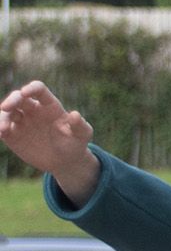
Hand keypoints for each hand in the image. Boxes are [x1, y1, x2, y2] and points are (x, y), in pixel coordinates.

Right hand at [0, 82, 101, 204]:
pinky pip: (2, 128)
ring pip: (7, 112)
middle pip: (18, 97)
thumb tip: (75, 114)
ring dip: (2, 117)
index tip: (25, 92)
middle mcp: (32, 109)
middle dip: (11, 100)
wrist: (64, 161)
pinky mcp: (12, 134)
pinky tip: (0, 134)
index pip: (38, 90)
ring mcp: (21, 121)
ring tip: (3, 129)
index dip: (31, 88)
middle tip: (5, 107)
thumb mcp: (82, 135)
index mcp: (49, 105)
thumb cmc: (75, 144)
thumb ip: (80, 126)